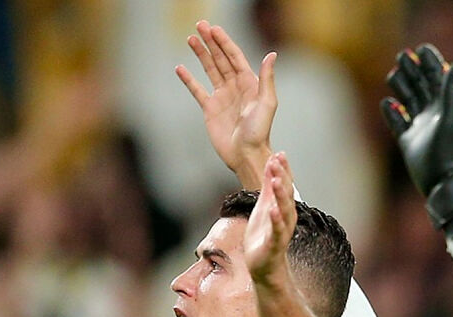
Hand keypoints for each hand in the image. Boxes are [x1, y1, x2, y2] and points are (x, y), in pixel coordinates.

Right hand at [176, 20, 276, 188]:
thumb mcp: (267, 103)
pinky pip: (197, 90)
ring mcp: (222, 97)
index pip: (234, 56)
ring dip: (200, 54)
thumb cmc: (260, 132)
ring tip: (190, 39)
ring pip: (209, 70)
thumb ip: (267, 79)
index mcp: (249, 83)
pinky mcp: (210, 109)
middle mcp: (235, 87)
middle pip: (220, 58)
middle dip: (210, 42)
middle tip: (200, 25)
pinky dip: (189, 80)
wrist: (246, 155)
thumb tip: (272, 54)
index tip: (213, 29)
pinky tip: (180, 68)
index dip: (224, 41)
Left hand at [244, 153, 296, 287]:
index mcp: (283, 208)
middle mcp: (286, 218)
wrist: (264, 267)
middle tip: (278, 160)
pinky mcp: (274, 245)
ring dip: (281, 196)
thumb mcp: (263, 207)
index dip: (283, 170)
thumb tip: (272, 164)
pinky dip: (276, 220)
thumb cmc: (263, 237)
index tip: (280, 153)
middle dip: (282, 177)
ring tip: (277, 181)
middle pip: (286, 194)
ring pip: (284, 211)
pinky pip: (277, 231)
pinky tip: (273, 210)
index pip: (285, 185)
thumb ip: (268, 188)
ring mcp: (281, 231)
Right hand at [381, 44, 452, 229]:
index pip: (437, 78)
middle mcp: (433, 115)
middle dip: (413, 70)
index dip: (431, 62)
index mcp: (445, 106)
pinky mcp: (408, 142)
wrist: (441, 180)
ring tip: (393, 73)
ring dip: (402, 86)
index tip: (422, 48)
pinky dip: (392, 113)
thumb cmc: (449, 149)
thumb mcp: (452, 116)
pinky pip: (398, 123)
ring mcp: (420, 129)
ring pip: (410, 101)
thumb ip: (452, 91)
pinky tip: (387, 103)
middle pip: (421, 86)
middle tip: (403, 55)